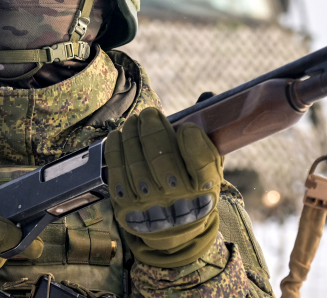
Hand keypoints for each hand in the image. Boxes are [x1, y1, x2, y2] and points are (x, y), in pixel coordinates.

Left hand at [104, 107, 222, 267]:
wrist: (175, 231)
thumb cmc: (193, 190)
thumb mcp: (211, 168)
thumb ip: (207, 133)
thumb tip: (207, 95)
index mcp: (205, 189)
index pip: (200, 161)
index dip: (191, 140)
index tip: (186, 127)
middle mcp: (177, 198)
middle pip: (161, 156)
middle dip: (152, 127)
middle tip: (149, 113)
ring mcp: (149, 203)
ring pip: (135, 160)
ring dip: (131, 133)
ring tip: (134, 121)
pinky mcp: (125, 204)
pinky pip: (116, 169)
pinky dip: (115, 147)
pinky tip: (119, 135)